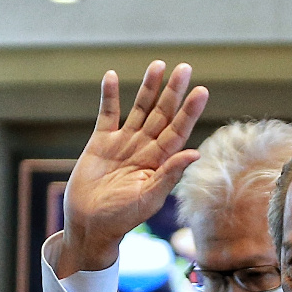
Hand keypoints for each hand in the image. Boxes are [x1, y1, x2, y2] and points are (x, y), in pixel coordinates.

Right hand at [56, 61, 208, 277]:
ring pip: (139, 109)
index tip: (201, 91)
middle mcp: (145, 149)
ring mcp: (124, 144)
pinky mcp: (101, 142)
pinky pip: (107, 114)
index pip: (178, 131)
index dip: (189, 111)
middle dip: (173, 92)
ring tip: (158, 65)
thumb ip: (169, 175)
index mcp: (160, 163)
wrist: (89, 225)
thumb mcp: (149, 199)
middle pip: (162, 114)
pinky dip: (109, 96)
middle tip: (184, 68)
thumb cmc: (121, 219)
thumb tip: (195, 153)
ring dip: (148, 88)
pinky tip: (112, 76)